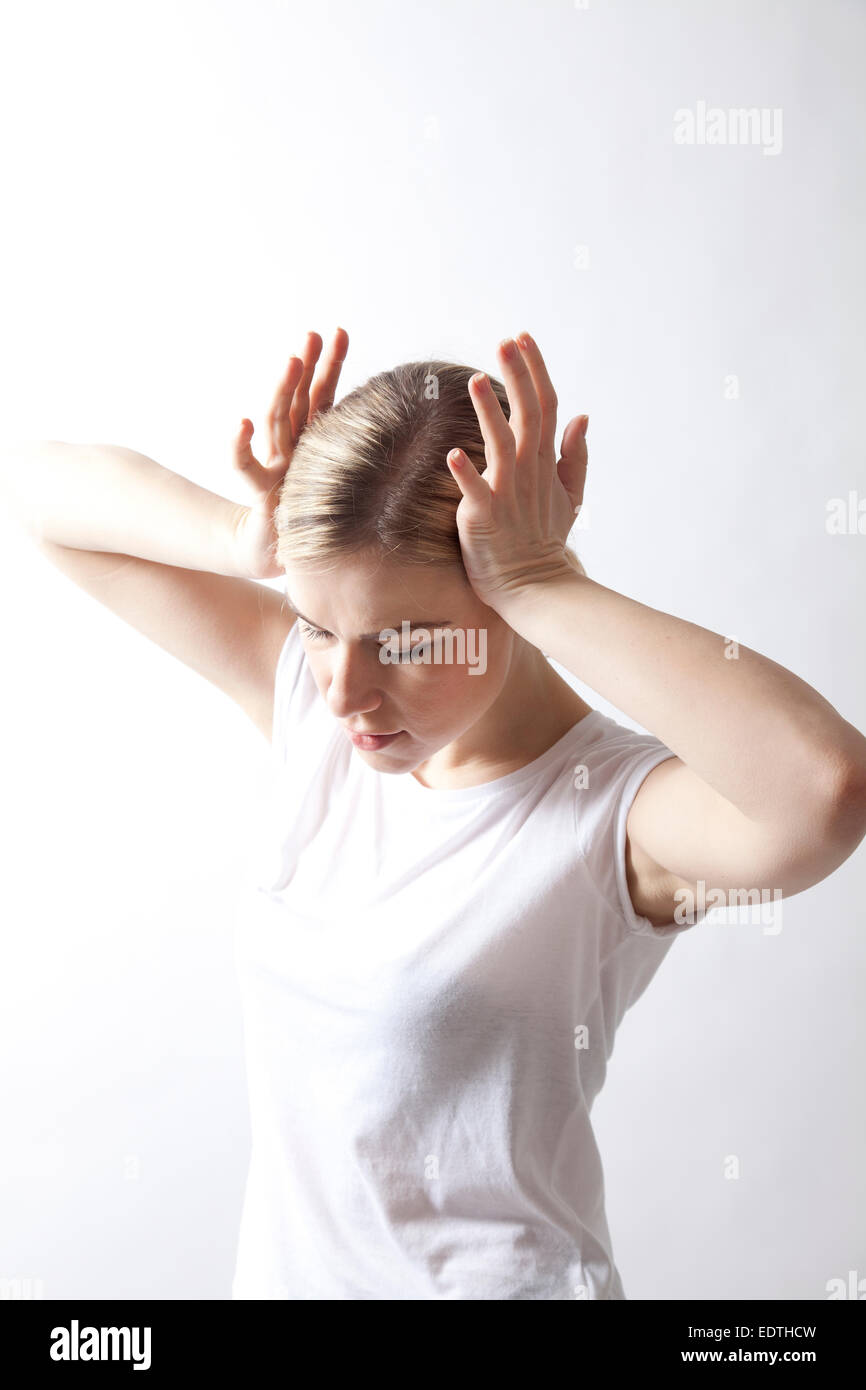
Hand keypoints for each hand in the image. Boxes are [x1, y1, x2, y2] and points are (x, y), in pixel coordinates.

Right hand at [231, 327, 348, 578]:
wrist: (269, 550)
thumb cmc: (310, 516)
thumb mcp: (341, 485)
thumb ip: (362, 462)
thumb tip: (413, 443)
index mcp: (310, 441)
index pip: (321, 394)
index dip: (330, 364)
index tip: (341, 332)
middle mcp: (288, 445)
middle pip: (297, 397)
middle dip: (305, 365)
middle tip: (315, 334)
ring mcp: (272, 464)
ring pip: (275, 420)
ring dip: (282, 389)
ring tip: (292, 360)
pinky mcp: (258, 489)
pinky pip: (244, 465)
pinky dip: (239, 445)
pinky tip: (242, 423)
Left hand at [445, 332, 587, 613]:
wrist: (535, 586)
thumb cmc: (543, 540)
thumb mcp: (570, 496)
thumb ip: (575, 456)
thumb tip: (582, 416)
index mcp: (544, 461)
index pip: (546, 405)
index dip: (535, 370)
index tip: (522, 337)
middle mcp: (527, 471)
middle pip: (528, 414)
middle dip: (518, 375)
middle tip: (505, 342)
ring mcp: (507, 493)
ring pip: (501, 444)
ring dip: (490, 412)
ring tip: (478, 379)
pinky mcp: (484, 517)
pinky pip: (474, 493)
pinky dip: (466, 475)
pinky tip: (453, 454)